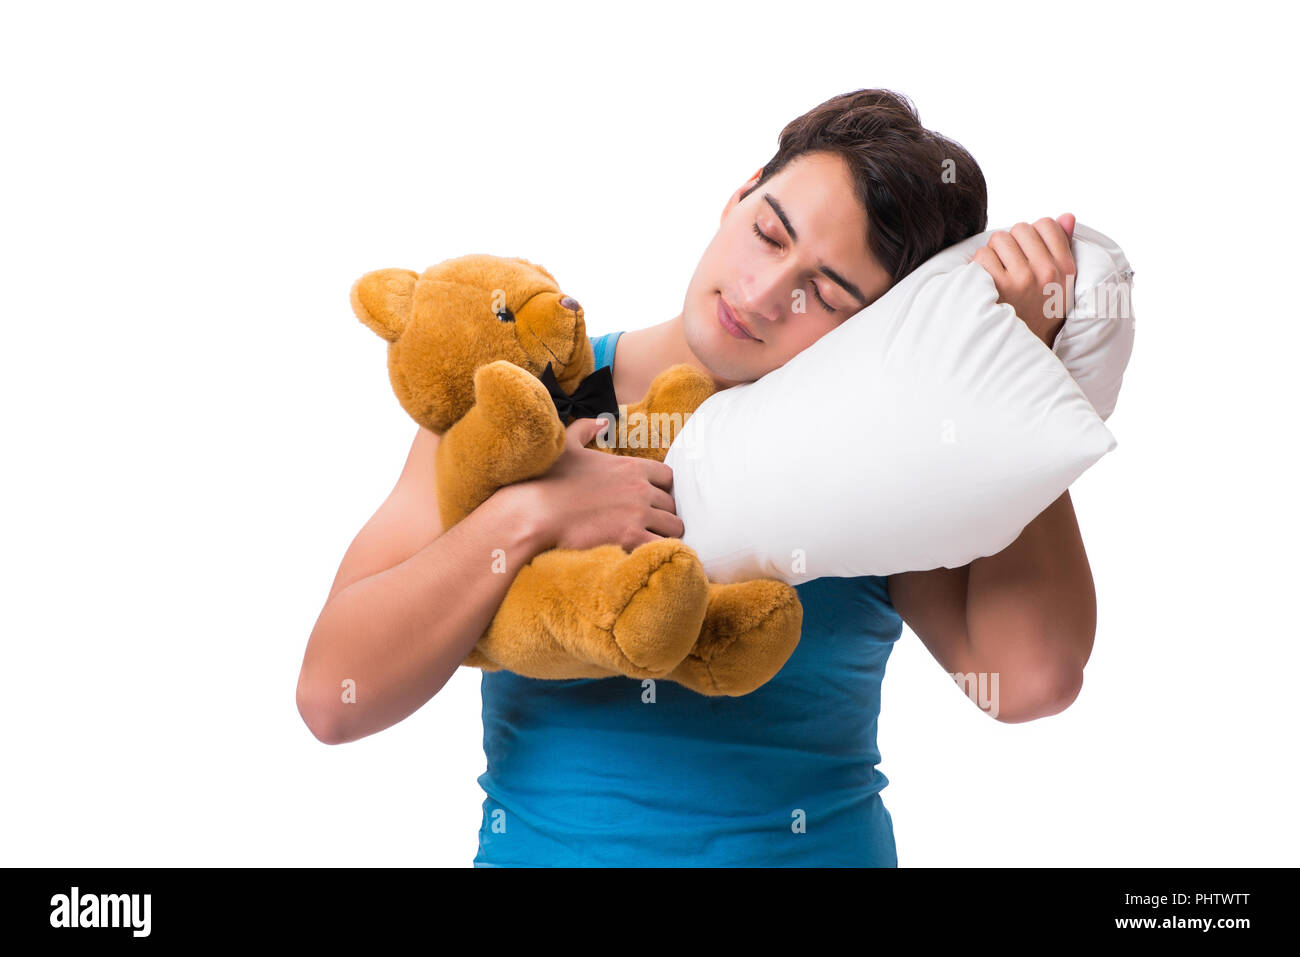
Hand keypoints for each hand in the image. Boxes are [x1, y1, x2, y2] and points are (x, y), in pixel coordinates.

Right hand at [509, 417, 682, 552]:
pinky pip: (661, 546)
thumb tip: (602, 422)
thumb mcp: (567, 444)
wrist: (535, 513)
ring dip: (663, 534)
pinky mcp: (630, 538)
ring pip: (673, 527)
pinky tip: (644, 552)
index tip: (650, 500)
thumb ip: (588, 429)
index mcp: (631, 466)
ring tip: (649, 540)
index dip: (662, 490)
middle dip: (662, 515)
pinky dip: (657, 551)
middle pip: (672, 504)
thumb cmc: (548, 480)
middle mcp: (640, 488)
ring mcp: (638, 514)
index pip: (668, 477)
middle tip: (648, 525)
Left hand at [972, 213, 1076, 348]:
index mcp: (1065, 267)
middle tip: (1009, 264)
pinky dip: (979, 265)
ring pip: (999, 239)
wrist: (1023, 349)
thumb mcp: (1061, 283)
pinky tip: (986, 281)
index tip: (1027, 251)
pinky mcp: (999, 286)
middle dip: (1012, 243)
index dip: (1032, 234)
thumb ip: (1062, 246)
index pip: (1047, 224)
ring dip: (994, 253)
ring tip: (998, 273)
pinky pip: (982, 256)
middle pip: (1020, 228)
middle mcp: (1046, 272)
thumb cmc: (1040, 312)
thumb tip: (1066, 215)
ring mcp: (1022, 279)